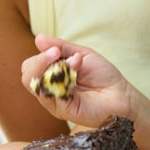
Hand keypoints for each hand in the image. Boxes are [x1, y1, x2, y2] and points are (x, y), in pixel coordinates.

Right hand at [21, 35, 140, 128]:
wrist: (121, 94)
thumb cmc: (103, 75)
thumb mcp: (81, 55)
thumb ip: (60, 47)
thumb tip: (38, 38)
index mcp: (51, 76)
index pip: (30, 67)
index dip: (39, 57)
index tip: (55, 50)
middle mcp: (50, 90)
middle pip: (27, 77)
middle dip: (39, 61)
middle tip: (57, 53)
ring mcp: (55, 102)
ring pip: (36, 86)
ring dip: (53, 68)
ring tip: (74, 62)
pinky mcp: (64, 110)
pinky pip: (53, 95)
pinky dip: (63, 79)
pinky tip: (77, 72)